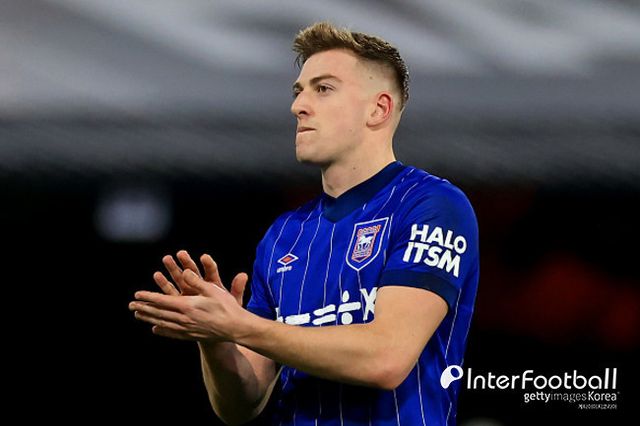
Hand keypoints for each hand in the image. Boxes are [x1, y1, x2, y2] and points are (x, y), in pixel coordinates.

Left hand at [130, 268, 249, 341]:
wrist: (236, 328)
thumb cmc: (227, 306)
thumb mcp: (213, 289)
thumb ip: (197, 281)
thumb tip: (185, 272)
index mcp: (188, 306)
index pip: (163, 301)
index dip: (149, 297)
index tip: (137, 295)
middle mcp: (184, 319)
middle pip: (159, 313)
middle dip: (144, 308)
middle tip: (131, 305)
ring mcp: (187, 329)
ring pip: (163, 323)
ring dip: (149, 318)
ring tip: (138, 315)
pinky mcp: (192, 335)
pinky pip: (172, 333)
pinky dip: (162, 331)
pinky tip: (155, 329)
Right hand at [154, 250, 245, 304]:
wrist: (215, 327)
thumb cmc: (224, 312)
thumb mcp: (233, 301)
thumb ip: (237, 288)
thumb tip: (244, 275)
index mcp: (213, 285)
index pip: (211, 272)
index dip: (208, 264)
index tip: (204, 257)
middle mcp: (200, 286)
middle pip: (193, 272)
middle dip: (186, 262)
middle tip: (180, 253)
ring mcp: (189, 293)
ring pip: (180, 279)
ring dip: (173, 269)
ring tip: (166, 259)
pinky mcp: (180, 301)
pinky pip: (171, 292)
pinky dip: (165, 284)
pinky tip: (157, 275)